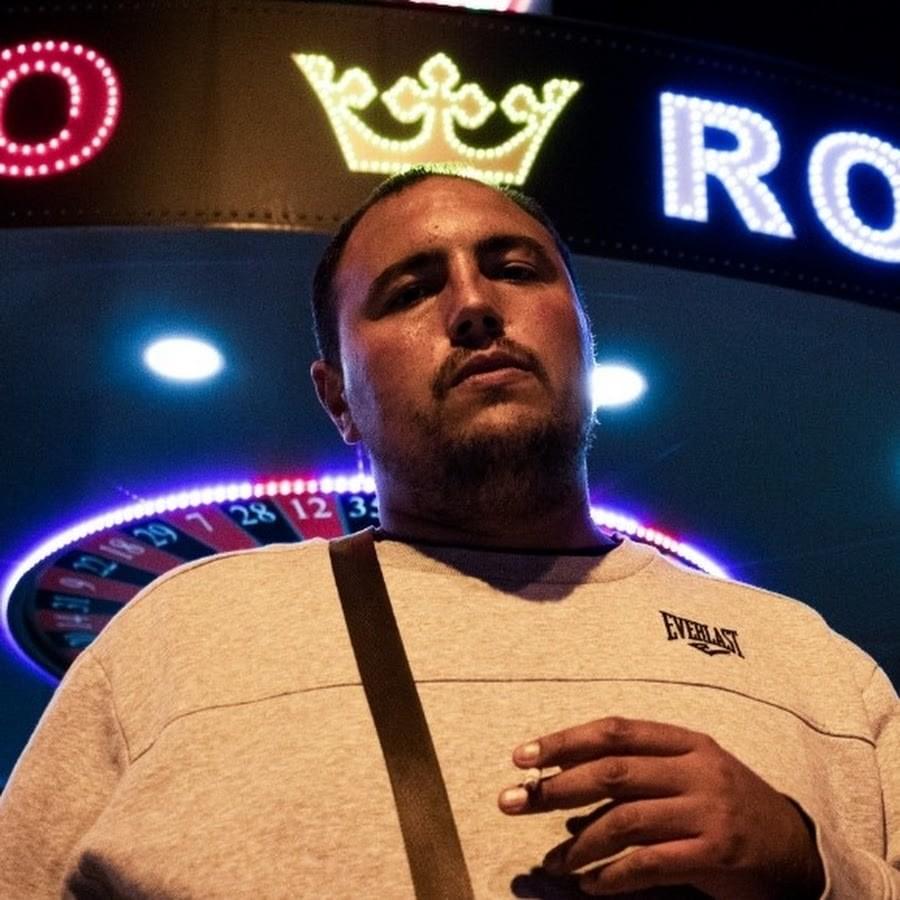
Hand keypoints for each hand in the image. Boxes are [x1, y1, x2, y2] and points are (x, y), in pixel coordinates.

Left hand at [497, 717, 824, 898]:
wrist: (795, 848)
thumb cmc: (726, 805)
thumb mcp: (688, 773)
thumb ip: (637, 774)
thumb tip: (563, 791)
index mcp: (685, 741)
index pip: (614, 731)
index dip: (564, 741)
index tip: (522, 757)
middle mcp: (696, 768)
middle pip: (612, 770)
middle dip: (555, 786)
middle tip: (513, 802)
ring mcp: (708, 810)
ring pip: (625, 820)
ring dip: (578, 844)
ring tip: (553, 861)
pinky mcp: (716, 853)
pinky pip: (650, 864)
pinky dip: (613, 877)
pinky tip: (592, 886)